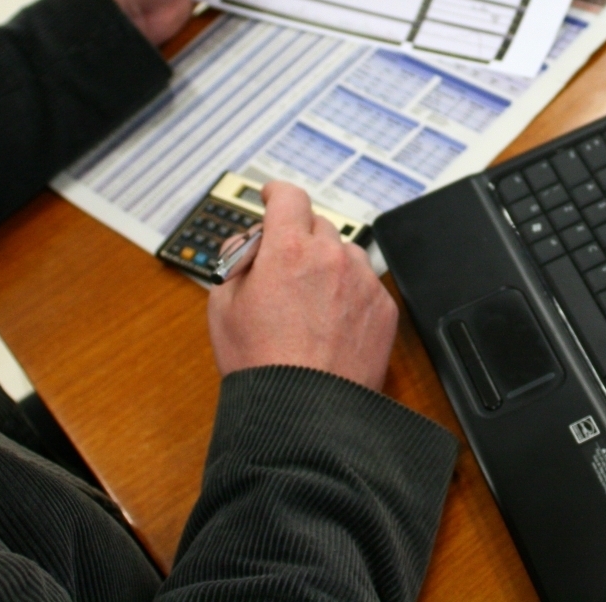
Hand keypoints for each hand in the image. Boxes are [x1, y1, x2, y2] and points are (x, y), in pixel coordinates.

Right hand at [207, 182, 398, 389]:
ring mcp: (362, 282)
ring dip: (327, 265)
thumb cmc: (261, 364)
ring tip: (307, 305)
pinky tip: (330, 323)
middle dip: (297, 239)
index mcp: (289, 249)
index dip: (276, 193)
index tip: (272, 196)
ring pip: (344, 254)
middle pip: (316, 225)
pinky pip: (365, 285)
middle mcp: (332, 257)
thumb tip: (247, 244)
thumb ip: (235, 261)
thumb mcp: (222, 306)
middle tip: (281, 268)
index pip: (288, 197)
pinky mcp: (383, 308)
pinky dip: (349, 293)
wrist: (305, 412)